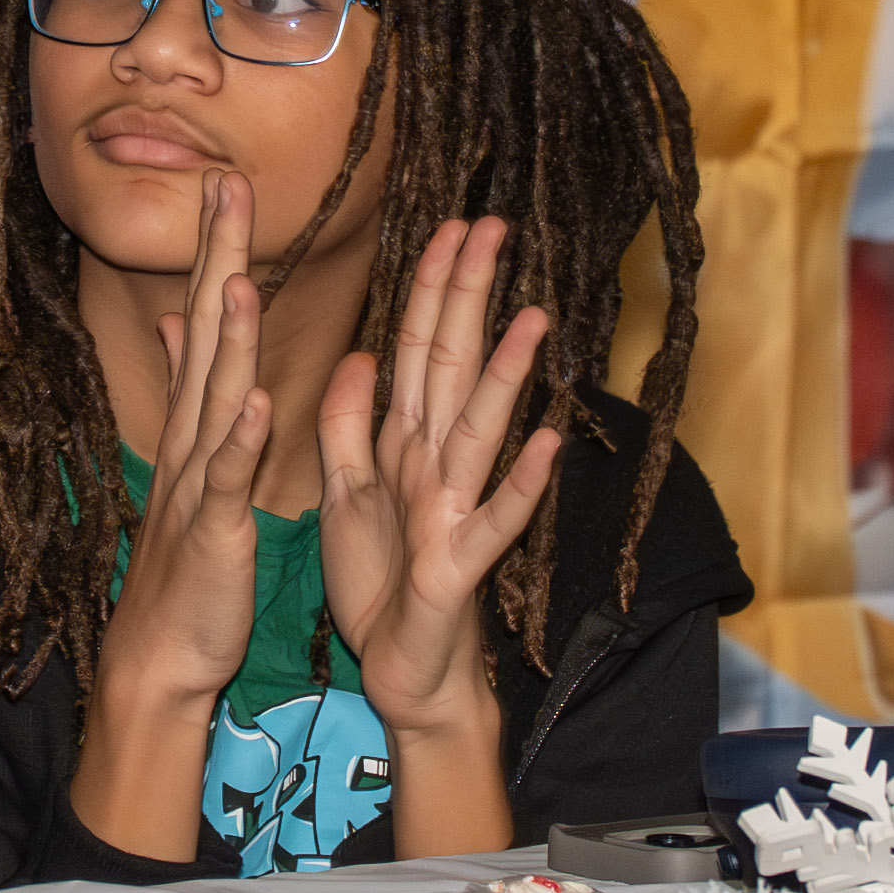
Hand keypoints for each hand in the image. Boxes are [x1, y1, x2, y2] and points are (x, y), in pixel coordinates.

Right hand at [89, 165, 292, 715]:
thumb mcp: (192, 462)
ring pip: (218, 398)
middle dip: (216, 260)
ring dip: (228, 339)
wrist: (160, 653)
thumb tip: (178, 321)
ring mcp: (201, 482)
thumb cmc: (188, 561)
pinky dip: (241, 442)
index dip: (216, 251)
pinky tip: (256, 403)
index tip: (225, 183)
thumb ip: (190, 388)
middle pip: (207, 335)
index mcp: (200, 423)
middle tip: (224, 188)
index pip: (207, 320)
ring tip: (239, 277)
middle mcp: (194, 439)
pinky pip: (231, 481)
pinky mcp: (217, 529)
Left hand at [315, 214, 568, 759]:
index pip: (420, 347)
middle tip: (494, 226)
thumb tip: (364, 352)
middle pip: (454, 367)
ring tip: (533, 317)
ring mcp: (454, 510)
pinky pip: (495, 520)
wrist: (400, 670)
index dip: (432, 286)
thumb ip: (348, 422)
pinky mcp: (459, 564)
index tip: (450, 222)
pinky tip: (549, 444)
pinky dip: (521, 485)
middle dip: (470, 299)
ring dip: (508, 376)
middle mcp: (436, 464)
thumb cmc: (381, 581)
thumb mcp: (345, 491)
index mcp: (403, 442)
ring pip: (480, 430)